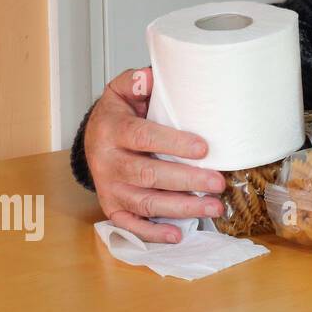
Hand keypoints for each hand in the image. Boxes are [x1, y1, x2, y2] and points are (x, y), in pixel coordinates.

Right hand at [83, 67, 224, 242]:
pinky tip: (178, 234)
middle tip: (218, 183)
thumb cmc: (120, 114)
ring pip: (144, 203)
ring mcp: (109, 187)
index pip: (143, 137)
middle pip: (147, 175)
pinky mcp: (111, 206)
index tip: (204, 148)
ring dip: (181, 208)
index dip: (173, 144)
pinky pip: (130, 225)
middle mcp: (107, 161)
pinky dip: (153, 233)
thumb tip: (153, 77)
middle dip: (186, 181)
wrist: (93, 137)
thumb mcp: (124, 90)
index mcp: (112, 129)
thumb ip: (139, 81)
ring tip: (214, 207)